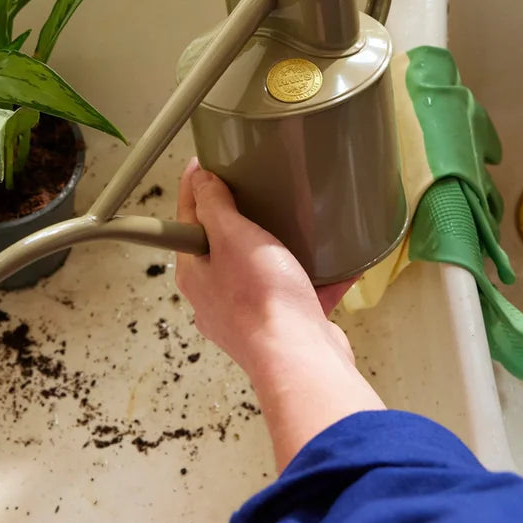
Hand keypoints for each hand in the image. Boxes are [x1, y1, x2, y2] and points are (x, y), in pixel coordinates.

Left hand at [174, 160, 354, 378]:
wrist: (300, 359)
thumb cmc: (262, 301)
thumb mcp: (232, 237)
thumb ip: (214, 207)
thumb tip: (201, 182)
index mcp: (195, 273)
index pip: (186, 219)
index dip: (195, 186)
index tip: (205, 162)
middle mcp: (216, 295)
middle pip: (222, 245)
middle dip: (238, 216)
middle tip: (254, 187)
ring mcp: (249, 313)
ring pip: (260, 269)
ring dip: (278, 247)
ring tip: (295, 222)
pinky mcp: (283, 324)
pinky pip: (298, 292)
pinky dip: (316, 276)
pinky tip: (336, 261)